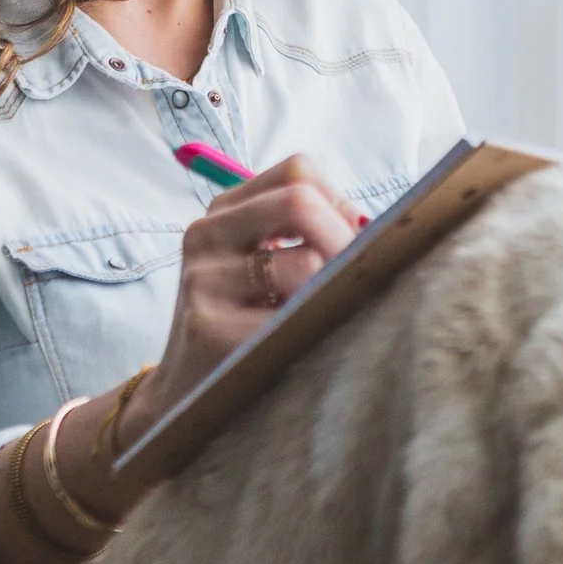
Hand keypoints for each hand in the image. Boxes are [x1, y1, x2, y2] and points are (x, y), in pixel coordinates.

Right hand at [125, 154, 364, 447]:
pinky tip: (300, 343)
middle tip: (353, 278)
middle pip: (300, 201)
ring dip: (329, 291)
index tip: (347, 244)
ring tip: (318, 316)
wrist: (187, 391)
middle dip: (343, 239)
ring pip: (306, 262)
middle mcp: (207, 234)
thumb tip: (375, 225)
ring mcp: (204, 280)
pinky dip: (313, 328)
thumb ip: (310, 233)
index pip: (299, 172)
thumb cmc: (245, 322)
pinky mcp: (211, 328)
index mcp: (225, 211)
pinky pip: (292, 317)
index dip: (339, 204)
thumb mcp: (264, 264)